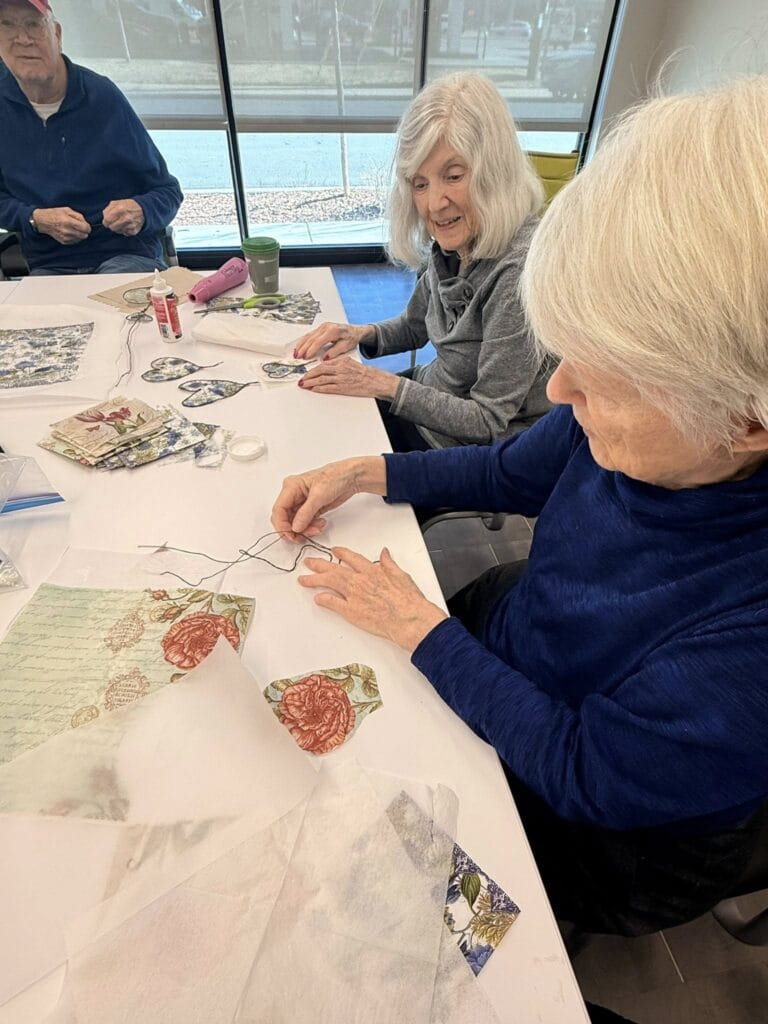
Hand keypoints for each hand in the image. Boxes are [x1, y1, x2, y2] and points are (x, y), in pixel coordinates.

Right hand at [31, 207, 89, 243]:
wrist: (42, 221)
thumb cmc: (55, 214)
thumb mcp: (67, 210)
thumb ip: (78, 216)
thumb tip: (85, 223)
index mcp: (69, 222)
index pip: (86, 228)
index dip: (87, 226)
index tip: (85, 225)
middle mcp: (68, 231)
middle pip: (84, 235)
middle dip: (84, 231)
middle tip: (79, 226)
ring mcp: (66, 238)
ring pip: (80, 239)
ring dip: (79, 234)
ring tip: (73, 228)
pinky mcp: (64, 242)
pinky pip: (75, 241)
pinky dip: (74, 237)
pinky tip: (69, 232)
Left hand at [102, 199, 144, 235]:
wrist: (143, 211)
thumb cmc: (128, 206)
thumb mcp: (117, 203)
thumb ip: (108, 209)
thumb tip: (104, 217)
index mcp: (120, 209)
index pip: (107, 220)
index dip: (105, 221)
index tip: (107, 220)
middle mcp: (126, 218)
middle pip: (112, 227)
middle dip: (111, 225)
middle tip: (115, 221)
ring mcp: (131, 225)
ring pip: (117, 231)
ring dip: (117, 228)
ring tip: (122, 222)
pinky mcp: (134, 231)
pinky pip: (124, 233)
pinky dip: (124, 230)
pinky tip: (127, 225)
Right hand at [271, 456, 386, 541]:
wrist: (351, 477)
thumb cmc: (336, 477)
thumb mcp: (319, 495)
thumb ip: (306, 513)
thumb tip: (295, 527)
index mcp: (291, 486)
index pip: (278, 509)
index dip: (282, 525)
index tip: (290, 535)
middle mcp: (293, 494)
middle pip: (284, 518)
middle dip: (294, 529)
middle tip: (304, 536)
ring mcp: (301, 502)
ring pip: (295, 522)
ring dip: (305, 529)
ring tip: (318, 527)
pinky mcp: (310, 508)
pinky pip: (304, 522)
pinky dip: (311, 527)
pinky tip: (320, 524)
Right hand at [293, 321, 373, 360]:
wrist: (354, 331)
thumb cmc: (351, 338)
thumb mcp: (346, 346)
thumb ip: (335, 352)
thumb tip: (325, 358)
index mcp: (333, 331)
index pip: (319, 341)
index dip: (311, 349)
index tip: (306, 357)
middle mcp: (326, 327)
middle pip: (311, 338)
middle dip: (303, 348)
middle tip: (297, 357)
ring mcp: (322, 327)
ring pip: (308, 336)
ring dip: (301, 345)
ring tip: (296, 353)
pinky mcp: (320, 328)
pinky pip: (309, 334)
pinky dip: (303, 341)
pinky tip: (299, 346)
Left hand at [299, 356, 398, 399]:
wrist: (376, 381)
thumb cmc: (365, 374)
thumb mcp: (351, 363)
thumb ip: (338, 364)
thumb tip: (326, 367)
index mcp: (342, 361)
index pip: (323, 364)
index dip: (312, 368)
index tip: (305, 371)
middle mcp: (340, 369)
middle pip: (320, 371)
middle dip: (308, 376)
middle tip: (301, 379)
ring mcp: (341, 379)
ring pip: (322, 380)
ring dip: (311, 383)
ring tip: (304, 385)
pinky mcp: (344, 388)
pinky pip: (329, 388)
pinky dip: (320, 389)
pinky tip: (314, 389)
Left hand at [300, 546, 447, 651]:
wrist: (409, 618)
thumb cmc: (409, 600)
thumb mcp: (401, 575)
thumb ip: (389, 563)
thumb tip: (384, 553)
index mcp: (372, 571)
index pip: (351, 557)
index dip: (340, 553)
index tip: (334, 551)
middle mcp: (360, 580)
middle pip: (334, 568)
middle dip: (319, 565)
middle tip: (309, 563)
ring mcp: (353, 595)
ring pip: (329, 582)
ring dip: (314, 579)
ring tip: (304, 579)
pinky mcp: (351, 611)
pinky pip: (333, 603)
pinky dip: (324, 600)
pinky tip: (317, 598)